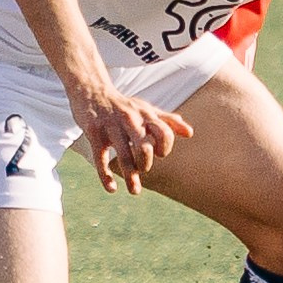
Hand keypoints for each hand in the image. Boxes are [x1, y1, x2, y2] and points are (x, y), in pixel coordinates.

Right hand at [69, 84, 193, 194]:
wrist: (92, 91)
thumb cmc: (124, 105)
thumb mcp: (146, 110)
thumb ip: (167, 121)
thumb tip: (190, 133)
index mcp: (146, 115)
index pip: (164, 134)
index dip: (165, 147)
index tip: (159, 153)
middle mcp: (130, 121)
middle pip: (145, 146)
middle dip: (146, 163)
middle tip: (144, 168)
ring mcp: (112, 127)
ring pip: (123, 156)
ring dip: (131, 176)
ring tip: (135, 191)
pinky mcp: (94, 134)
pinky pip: (100, 158)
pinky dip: (105, 176)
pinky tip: (112, 189)